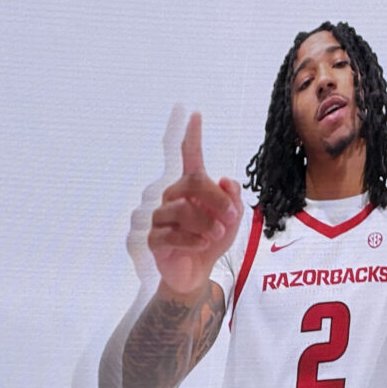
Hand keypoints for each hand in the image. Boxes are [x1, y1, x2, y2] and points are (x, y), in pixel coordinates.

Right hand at [149, 113, 242, 296]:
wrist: (195, 273)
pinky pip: (172, 234)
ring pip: (183, 210)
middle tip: (231, 218)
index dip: (193, 135)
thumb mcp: (231, 221)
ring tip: (217, 235)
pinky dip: (192, 240)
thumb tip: (225, 180)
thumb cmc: (212, 241)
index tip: (195, 114)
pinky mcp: (154, 238)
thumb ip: (232, 200)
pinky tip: (202, 245)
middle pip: (193, 184)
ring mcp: (161, 217)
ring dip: (206, 223)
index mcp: (191, 188)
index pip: (190, 156)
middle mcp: (173, 197)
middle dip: (216, 200)